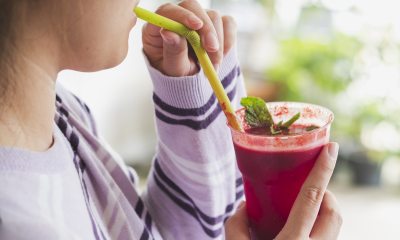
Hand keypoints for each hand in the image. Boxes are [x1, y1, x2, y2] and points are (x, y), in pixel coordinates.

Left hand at [142, 0, 236, 75]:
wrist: (191, 85)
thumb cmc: (176, 77)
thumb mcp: (172, 70)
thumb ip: (172, 52)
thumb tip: (168, 32)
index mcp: (158, 27)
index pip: (168, 11)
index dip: (182, 15)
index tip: (197, 26)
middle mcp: (178, 19)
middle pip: (193, 7)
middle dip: (206, 28)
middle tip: (212, 49)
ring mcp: (198, 20)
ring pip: (213, 16)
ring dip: (217, 42)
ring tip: (213, 66)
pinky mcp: (215, 25)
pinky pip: (227, 24)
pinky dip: (228, 40)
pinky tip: (222, 57)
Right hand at [225, 142, 341, 239]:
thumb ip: (237, 224)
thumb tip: (245, 207)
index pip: (312, 197)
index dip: (323, 169)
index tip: (331, 147)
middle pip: (333, 211)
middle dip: (325, 194)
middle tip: (305, 189)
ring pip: (335, 227)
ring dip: (323, 211)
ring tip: (303, 211)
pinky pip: (329, 238)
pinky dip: (320, 228)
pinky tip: (301, 231)